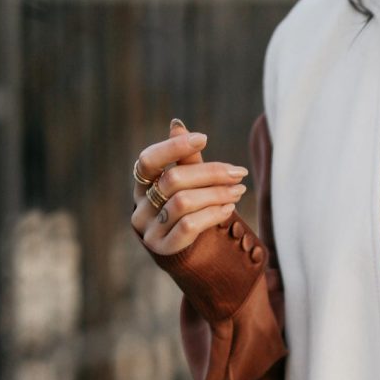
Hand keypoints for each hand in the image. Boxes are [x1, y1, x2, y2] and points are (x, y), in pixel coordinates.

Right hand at [131, 117, 249, 256]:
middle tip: (238, 173)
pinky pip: (188, 226)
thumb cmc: (191, 210)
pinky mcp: (162, 248)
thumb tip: (176, 124)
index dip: (173, 147)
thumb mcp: (189, 183)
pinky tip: (228, 208)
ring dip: (217, 194)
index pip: (148, 160)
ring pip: (183, 202)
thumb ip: (185, 159)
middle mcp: (140, 206)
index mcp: (143, 184)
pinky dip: (213, 214)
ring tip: (239, 190)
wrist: (193, 254)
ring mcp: (148, 229)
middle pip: (173, 180)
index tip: (204, 138)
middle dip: (210, 173)